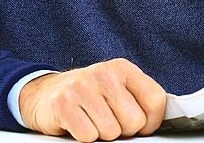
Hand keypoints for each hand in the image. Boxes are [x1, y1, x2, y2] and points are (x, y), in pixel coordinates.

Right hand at [19, 58, 166, 141]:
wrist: (46, 94)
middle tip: (108, 119)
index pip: (155, 100)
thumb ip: (138, 99)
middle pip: (135, 121)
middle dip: (123, 129)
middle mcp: (105, 73)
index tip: (142, 125)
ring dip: (102, 133)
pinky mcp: (64, 104)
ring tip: (92, 119)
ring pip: (112, 132)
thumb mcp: (116, 88)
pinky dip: (84, 136)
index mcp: (123, 68)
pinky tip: (78, 122)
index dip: (152, 122)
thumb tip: (157, 122)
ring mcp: (83, 87)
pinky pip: (89, 136)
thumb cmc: (89, 96)